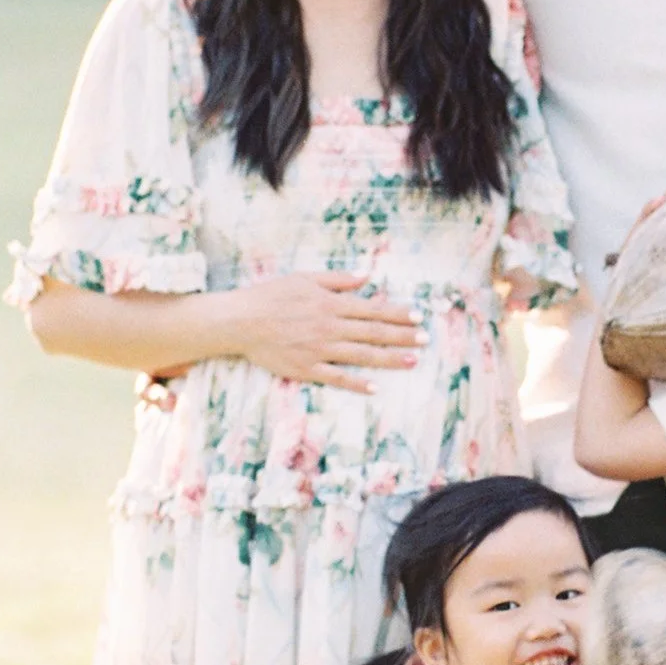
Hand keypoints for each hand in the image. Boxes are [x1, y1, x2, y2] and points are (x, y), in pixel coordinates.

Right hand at [233, 271, 423, 391]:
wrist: (240, 321)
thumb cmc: (271, 296)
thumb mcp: (305, 278)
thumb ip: (338, 279)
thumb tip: (366, 276)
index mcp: (330, 304)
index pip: (372, 309)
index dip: (397, 314)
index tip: (418, 317)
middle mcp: (329, 327)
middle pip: (373, 333)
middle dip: (402, 336)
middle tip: (425, 340)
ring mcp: (319, 350)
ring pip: (362, 355)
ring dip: (389, 359)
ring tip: (412, 361)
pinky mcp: (307, 369)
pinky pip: (337, 377)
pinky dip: (357, 383)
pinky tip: (375, 388)